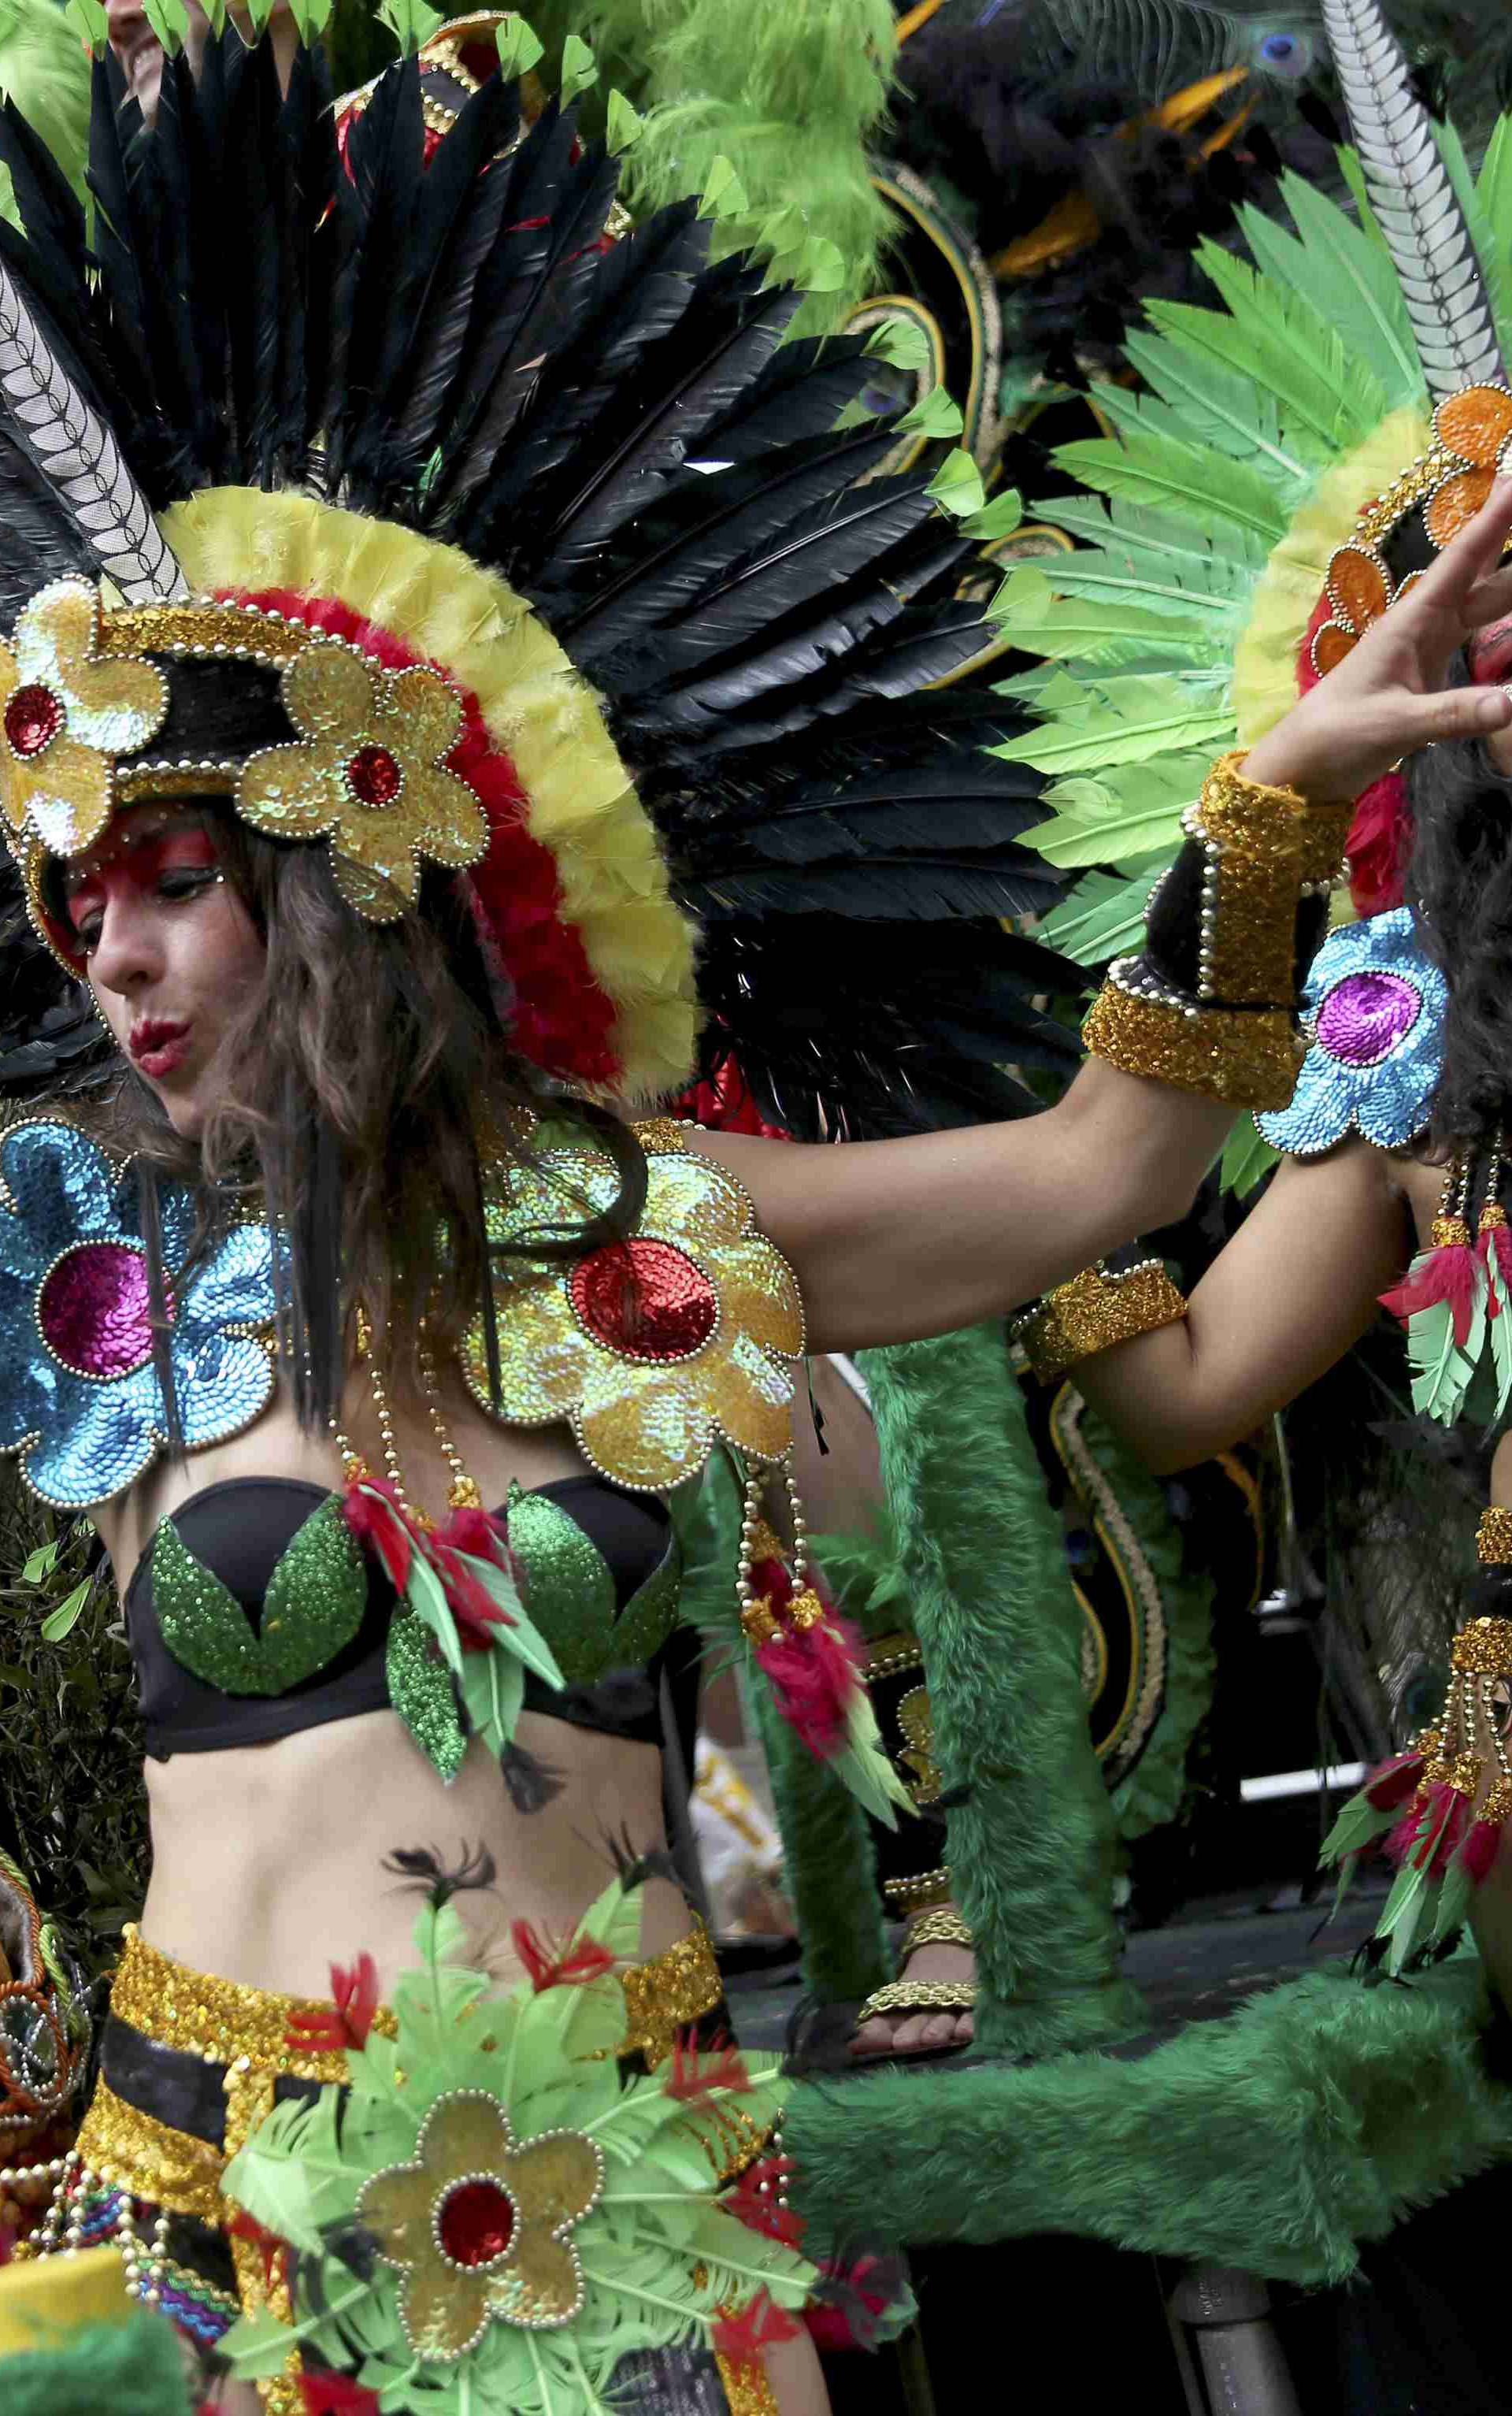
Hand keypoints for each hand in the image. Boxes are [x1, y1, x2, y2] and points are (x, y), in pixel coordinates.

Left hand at [1243, 478, 1511, 801]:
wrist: (1303, 767)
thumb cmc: (1336, 736)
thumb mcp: (1393, 725)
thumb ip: (1452, 714)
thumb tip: (1511, 703)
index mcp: (1411, 622)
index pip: (1463, 560)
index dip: (1495, 517)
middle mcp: (1423, 626)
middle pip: (1479, 572)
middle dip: (1508, 533)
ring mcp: (1427, 650)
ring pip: (1482, 605)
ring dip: (1511, 581)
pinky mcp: (1430, 677)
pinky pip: (1475, 641)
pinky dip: (1502, 627)